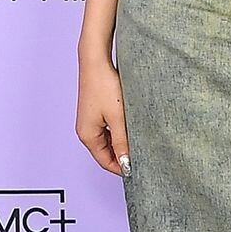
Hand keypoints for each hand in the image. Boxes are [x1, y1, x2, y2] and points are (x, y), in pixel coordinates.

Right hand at [77, 53, 130, 176]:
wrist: (96, 62)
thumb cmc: (103, 85)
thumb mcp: (118, 118)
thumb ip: (122, 142)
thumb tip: (126, 162)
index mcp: (88, 136)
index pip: (105, 162)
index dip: (122, 168)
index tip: (140, 169)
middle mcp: (86, 131)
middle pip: (106, 153)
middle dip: (123, 156)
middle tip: (144, 155)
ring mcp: (90, 122)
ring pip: (109, 141)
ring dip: (123, 143)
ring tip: (140, 141)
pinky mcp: (96, 113)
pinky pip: (109, 130)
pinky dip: (120, 133)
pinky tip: (132, 128)